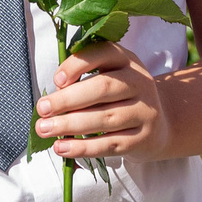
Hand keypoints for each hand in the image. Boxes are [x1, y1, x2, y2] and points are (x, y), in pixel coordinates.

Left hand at [37, 41, 170, 161]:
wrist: (159, 125)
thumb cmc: (120, 98)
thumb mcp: (109, 77)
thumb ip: (83, 79)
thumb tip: (51, 99)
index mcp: (127, 60)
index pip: (103, 53)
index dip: (77, 65)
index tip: (56, 80)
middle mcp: (140, 82)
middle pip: (103, 88)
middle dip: (68, 99)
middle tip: (42, 109)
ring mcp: (144, 111)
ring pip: (105, 118)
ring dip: (70, 124)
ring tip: (44, 129)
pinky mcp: (143, 139)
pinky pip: (109, 144)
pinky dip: (82, 147)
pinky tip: (61, 148)